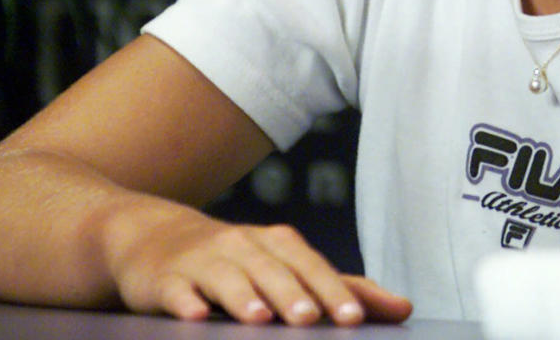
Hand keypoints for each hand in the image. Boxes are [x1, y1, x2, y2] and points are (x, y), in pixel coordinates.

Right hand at [106, 206, 411, 325]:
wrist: (156, 239)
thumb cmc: (238, 259)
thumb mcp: (287, 266)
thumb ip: (342, 288)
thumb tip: (402, 308)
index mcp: (278, 244)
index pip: (312, 266)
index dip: (333, 291)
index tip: (354, 319)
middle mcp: (243, 246)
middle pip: (273, 271)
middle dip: (293, 295)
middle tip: (312, 320)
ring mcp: (203, 261)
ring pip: (227, 278)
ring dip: (244, 297)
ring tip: (260, 319)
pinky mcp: (166, 280)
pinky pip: (177, 291)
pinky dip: (187, 302)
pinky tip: (196, 316)